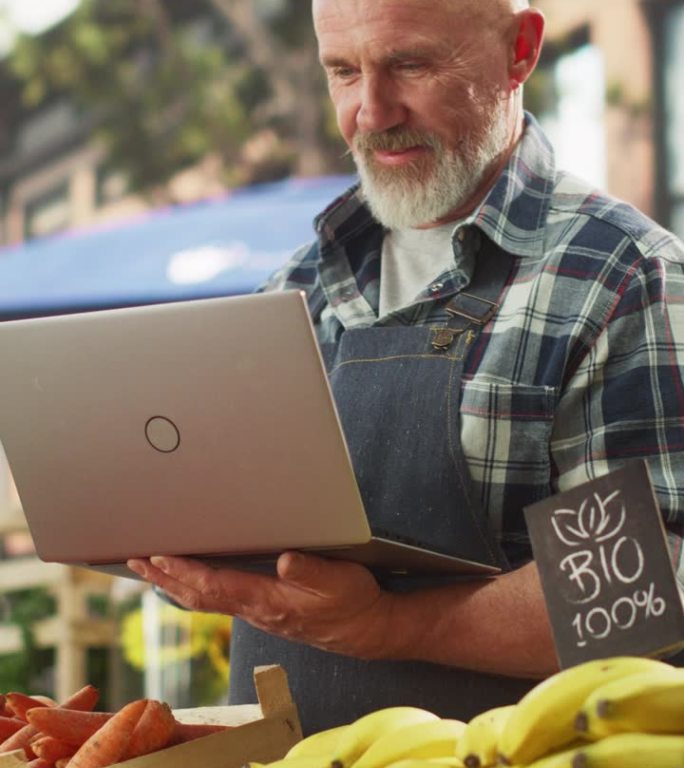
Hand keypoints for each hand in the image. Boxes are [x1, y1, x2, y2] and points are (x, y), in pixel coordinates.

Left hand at [127, 552, 396, 658]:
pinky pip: (218, 599)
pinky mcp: (263, 608)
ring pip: (204, 599)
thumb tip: (282, 560)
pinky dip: (195, 589)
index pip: (214, 585)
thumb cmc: (351, 603)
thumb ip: (310, 570)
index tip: (158, 556)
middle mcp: (254, 608)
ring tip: (151, 570)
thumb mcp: (338, 582)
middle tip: (135, 562)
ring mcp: (257, 611)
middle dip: (165, 578)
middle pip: (198, 595)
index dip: (184, 571)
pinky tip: (190, 582)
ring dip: (174, 584)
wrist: (365, 629)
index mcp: (266, 599)